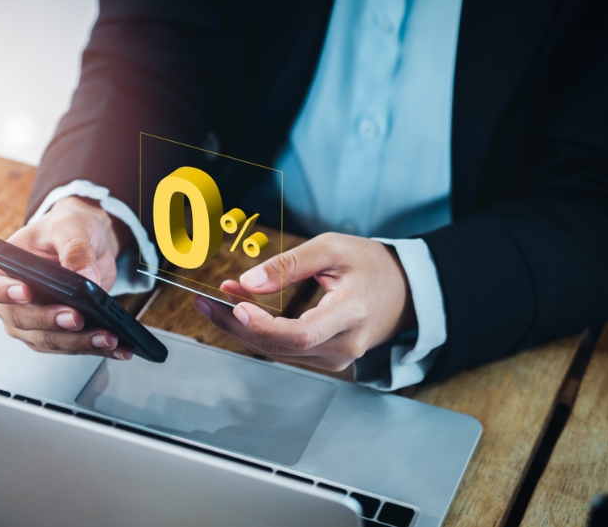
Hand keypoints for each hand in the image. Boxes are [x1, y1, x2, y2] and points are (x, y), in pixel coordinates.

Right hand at [0, 196, 134, 359]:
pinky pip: (72, 345)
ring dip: (78, 342)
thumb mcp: (70, 227)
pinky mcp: (57, 332)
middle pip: (20, 320)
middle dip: (51, 322)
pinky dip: (96, 348)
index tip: (25, 292)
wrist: (88, 241)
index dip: (0, 292)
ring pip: (48, 340)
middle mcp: (9, 300)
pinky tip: (119, 348)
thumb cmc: (66, 228)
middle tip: (77, 318)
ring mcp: (32, 320)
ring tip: (108, 337)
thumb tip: (86, 276)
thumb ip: (75, 249)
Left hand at [193, 233, 416, 371]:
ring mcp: (335, 358)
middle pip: (280, 347)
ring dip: (241, 329)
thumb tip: (248, 282)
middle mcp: (343, 345)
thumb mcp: (332, 249)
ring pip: (277, 351)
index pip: (300, 334)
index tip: (235, 305)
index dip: (262, 325)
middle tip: (205, 303)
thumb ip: (289, 264)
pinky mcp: (325, 359)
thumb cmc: (370, 265)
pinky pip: (285, 350)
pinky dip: (258, 331)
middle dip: (236, 326)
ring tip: (214, 303)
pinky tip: (239, 312)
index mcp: (351, 314)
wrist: (402, 291)